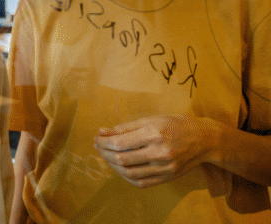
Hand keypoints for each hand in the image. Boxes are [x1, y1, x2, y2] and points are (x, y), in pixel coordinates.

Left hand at [94, 115, 217, 187]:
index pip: (119, 143)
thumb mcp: (151, 119)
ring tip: (107, 156)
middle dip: (104, 153)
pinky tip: (121, 168)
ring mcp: (164, 168)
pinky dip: (126, 176)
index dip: (103, 142)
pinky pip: (141, 182)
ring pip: (129, 173)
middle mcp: (159, 152)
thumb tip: (102, 132)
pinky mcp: (168, 177)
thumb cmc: (176, 124)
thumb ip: (125, 127)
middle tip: (98, 146)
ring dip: (113, 166)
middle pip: (121, 159)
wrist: (205, 140)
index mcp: (153, 134)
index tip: (97, 138)